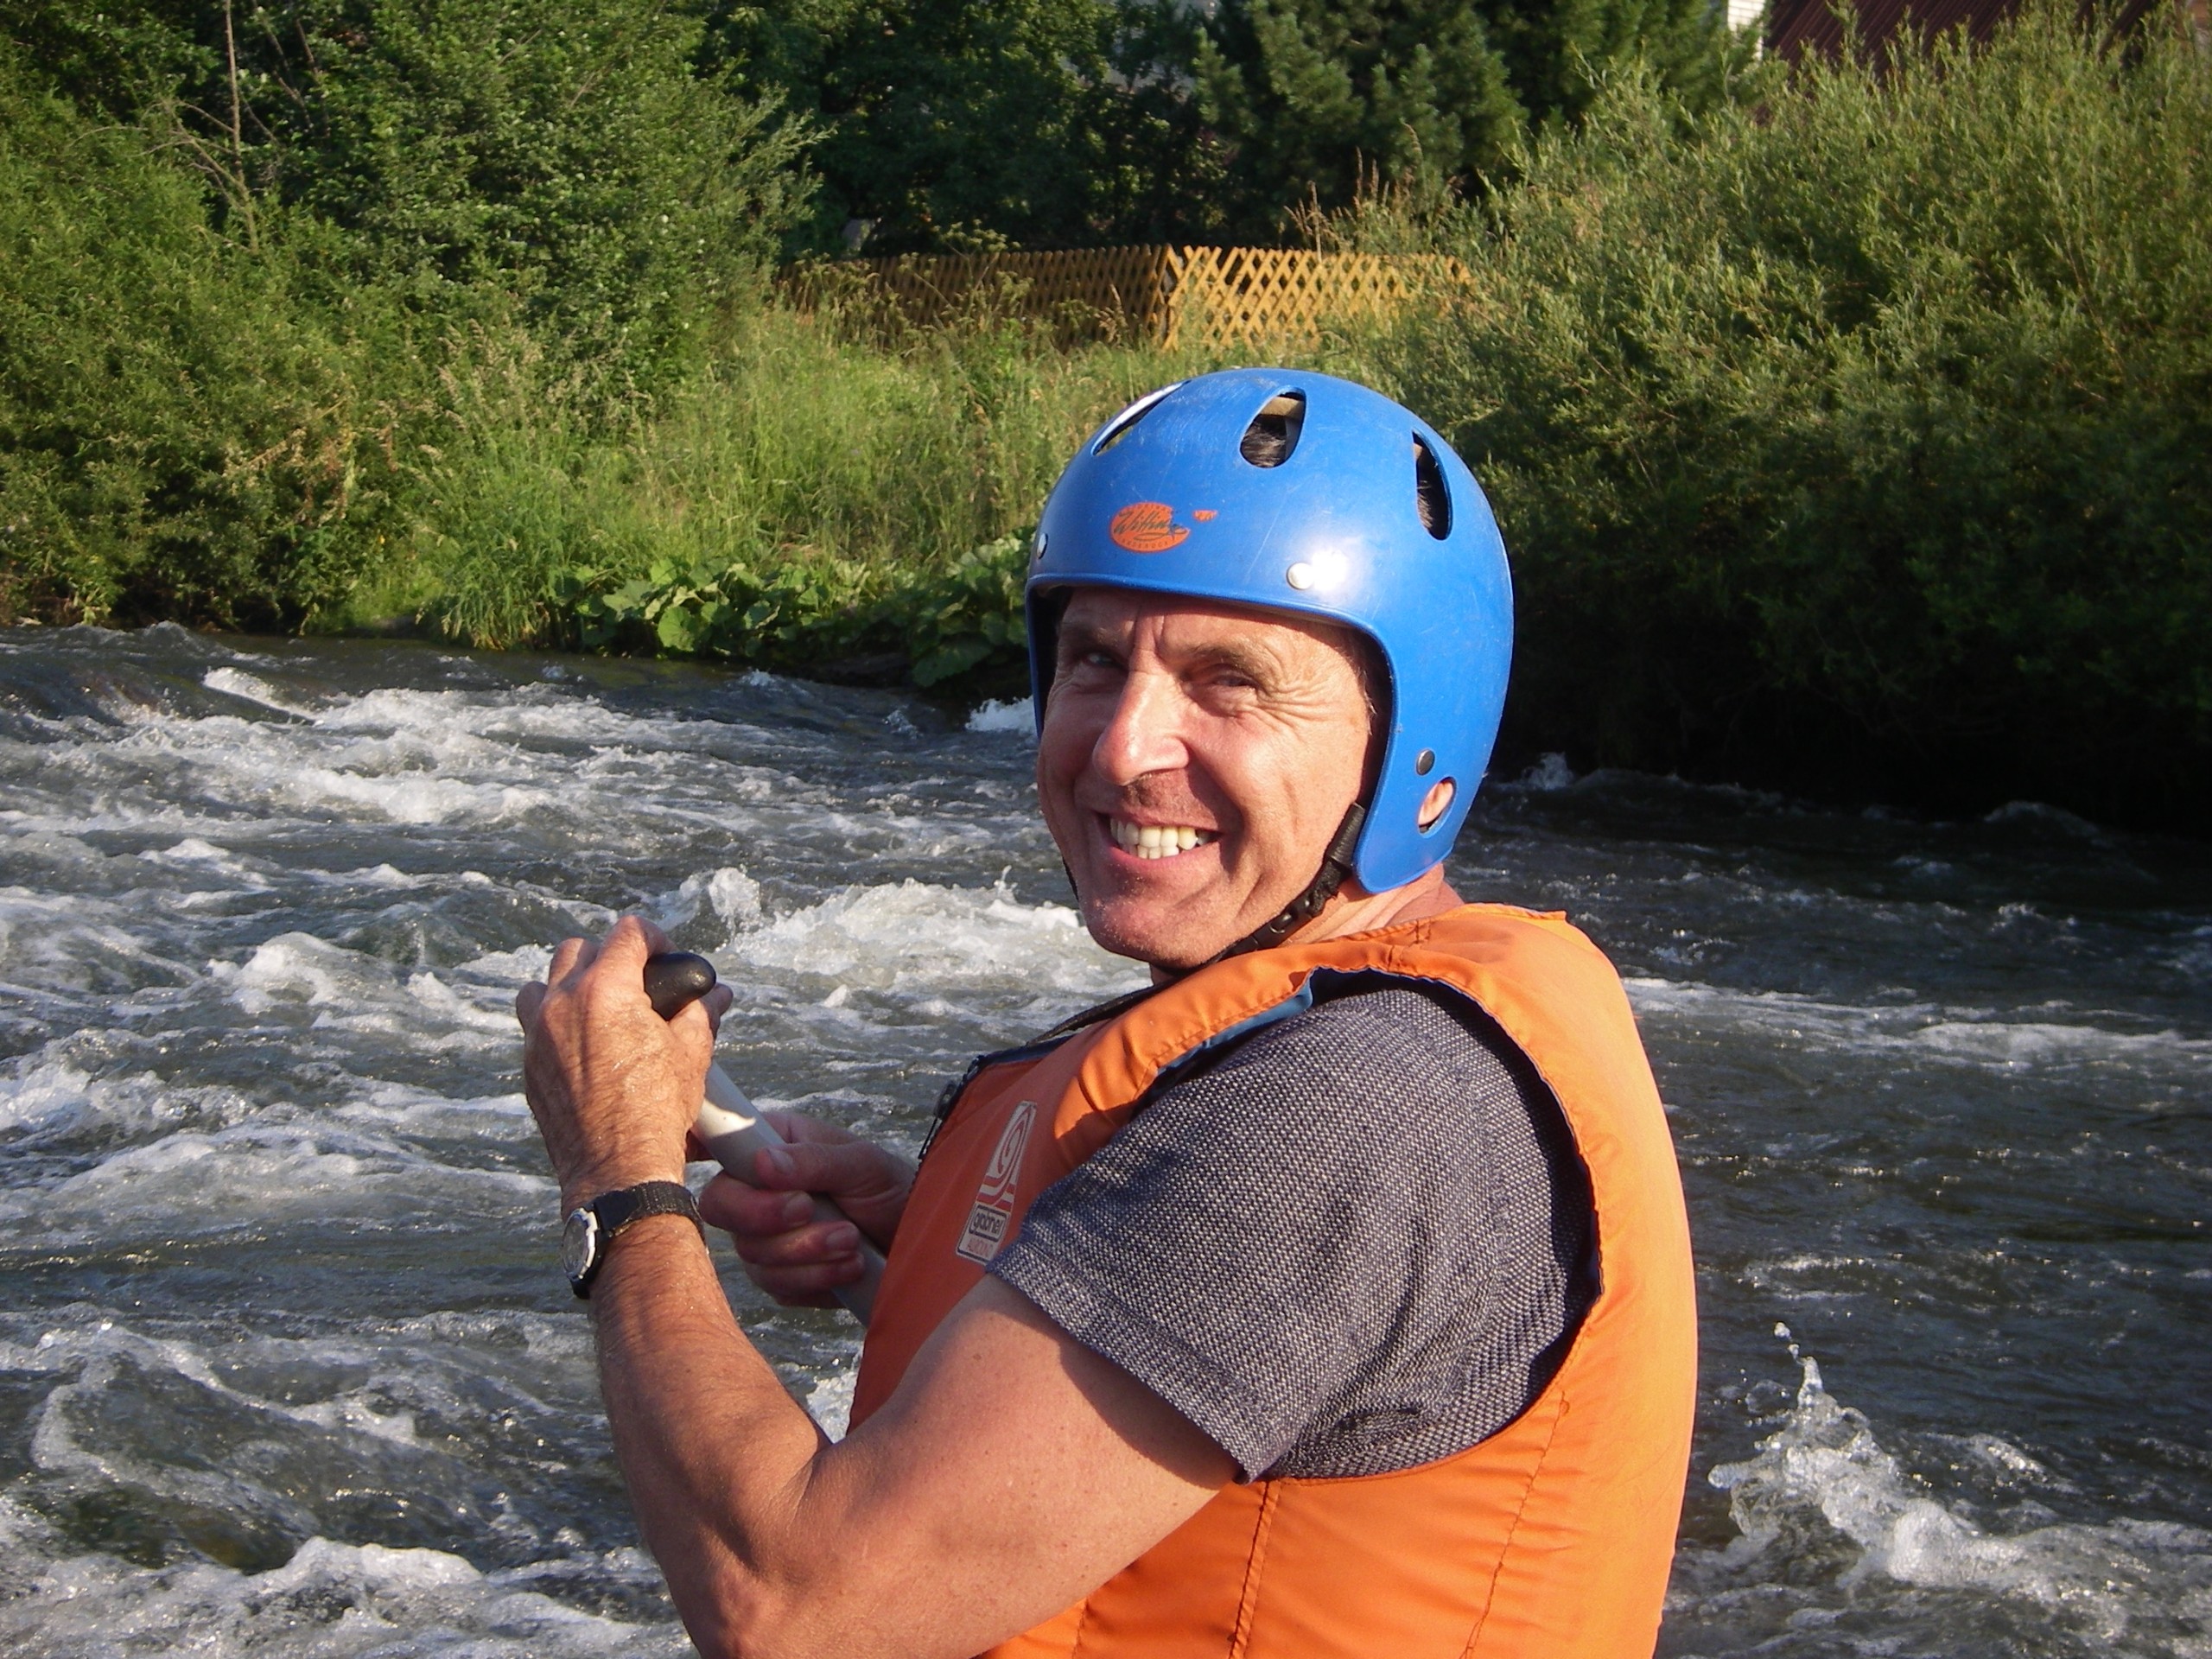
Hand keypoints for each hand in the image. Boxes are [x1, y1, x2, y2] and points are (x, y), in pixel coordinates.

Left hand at [515, 915, 734, 1212]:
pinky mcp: (529, 1065)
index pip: (627, 933)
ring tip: (601, 1009)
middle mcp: (561, 1004)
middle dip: (610, 957)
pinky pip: (535, 1026)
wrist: (617, 1168)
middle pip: (578, 949)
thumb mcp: (691, 1054)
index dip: (654, 938)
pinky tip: (588, 1046)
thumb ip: (700, 1013)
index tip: (666, 956)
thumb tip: (717, 996)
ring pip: (543, 984)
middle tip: (636, 983)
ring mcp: (537, 1035)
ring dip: (571, 985)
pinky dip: (558, 1023)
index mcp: (605, 991)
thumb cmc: (657, 1111)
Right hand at [699, 1112, 913, 1306]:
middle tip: (809, 1208)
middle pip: (720, 1206)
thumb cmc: (891, 1188)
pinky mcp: (783, 1277)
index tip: (700, 1154)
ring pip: (751, 1253)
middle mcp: (760, 1190)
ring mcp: (767, 1237)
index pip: (715, 1142)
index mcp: (772, 1145)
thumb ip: (813, 1161)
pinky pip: (777, 1286)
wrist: (917, 1241)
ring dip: (806, 1249)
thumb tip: (763, 1164)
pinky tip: (850, 1264)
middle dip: (765, 1215)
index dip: (695, 1144)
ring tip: (851, 1238)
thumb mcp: (861, 1163)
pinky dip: (817, 1277)